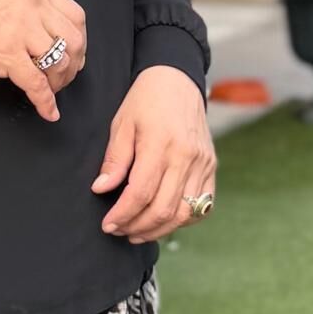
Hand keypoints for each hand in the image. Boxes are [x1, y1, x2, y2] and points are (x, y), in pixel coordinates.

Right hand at [0, 0, 85, 123]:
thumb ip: (32, 6)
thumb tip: (61, 37)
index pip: (75, 14)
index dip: (80, 40)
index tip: (76, 55)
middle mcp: (31, 1)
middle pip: (74, 39)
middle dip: (73, 65)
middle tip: (63, 77)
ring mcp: (19, 26)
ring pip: (59, 62)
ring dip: (58, 82)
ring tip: (49, 89)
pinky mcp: (6, 52)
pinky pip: (37, 84)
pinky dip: (45, 102)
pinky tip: (47, 111)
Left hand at [90, 65, 216, 241]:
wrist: (177, 81)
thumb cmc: (145, 100)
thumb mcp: (122, 123)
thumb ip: (115, 159)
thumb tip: (101, 189)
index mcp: (161, 144)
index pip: (141, 193)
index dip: (122, 214)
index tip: (108, 224)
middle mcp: (186, 157)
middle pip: (164, 209)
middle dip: (138, 227)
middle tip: (119, 230)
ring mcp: (203, 164)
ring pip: (184, 213)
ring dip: (159, 229)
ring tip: (137, 232)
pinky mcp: (211, 167)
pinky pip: (202, 206)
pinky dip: (183, 220)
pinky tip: (164, 221)